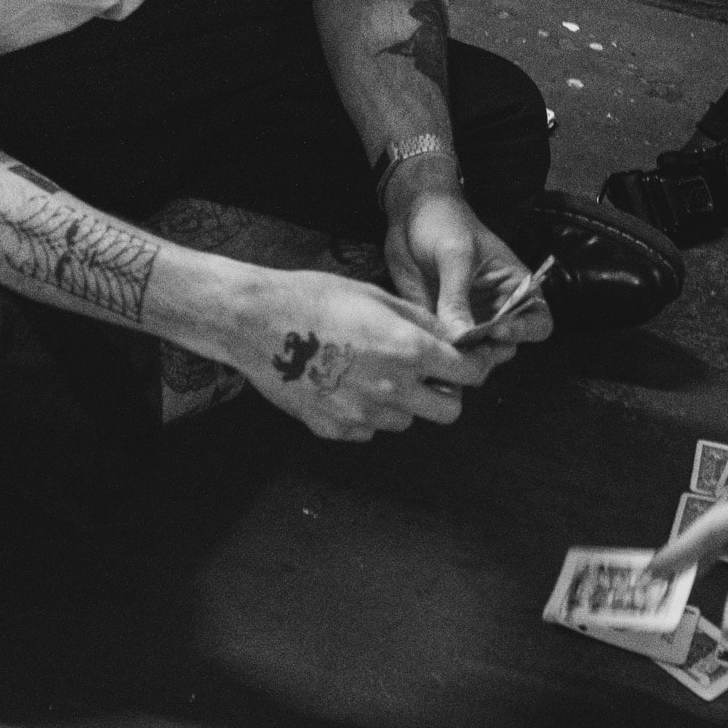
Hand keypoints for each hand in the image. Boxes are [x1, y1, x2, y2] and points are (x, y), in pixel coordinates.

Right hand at [195, 267, 490, 442]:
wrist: (255, 322)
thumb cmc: (313, 298)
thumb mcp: (376, 297)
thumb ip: (420, 322)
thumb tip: (450, 337)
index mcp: (409, 351)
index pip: (469, 374)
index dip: (473, 367)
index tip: (467, 363)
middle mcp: (393, 390)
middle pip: (448, 411)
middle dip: (444, 393)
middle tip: (425, 374)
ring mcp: (363, 415)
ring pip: (406, 421)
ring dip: (402, 403)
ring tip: (371, 372)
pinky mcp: (335, 430)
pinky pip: (368, 430)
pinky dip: (366, 414)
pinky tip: (343, 385)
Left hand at [385, 182, 553, 355]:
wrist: (409, 213)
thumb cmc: (445, 223)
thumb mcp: (455, 255)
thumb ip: (457, 297)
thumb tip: (460, 337)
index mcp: (515, 287)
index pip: (538, 321)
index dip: (524, 332)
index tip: (496, 330)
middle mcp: (495, 309)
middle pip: (506, 346)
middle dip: (490, 352)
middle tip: (467, 350)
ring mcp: (468, 319)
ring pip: (475, 353)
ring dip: (464, 358)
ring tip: (446, 353)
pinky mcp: (440, 324)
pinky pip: (444, 348)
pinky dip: (438, 355)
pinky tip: (428, 351)